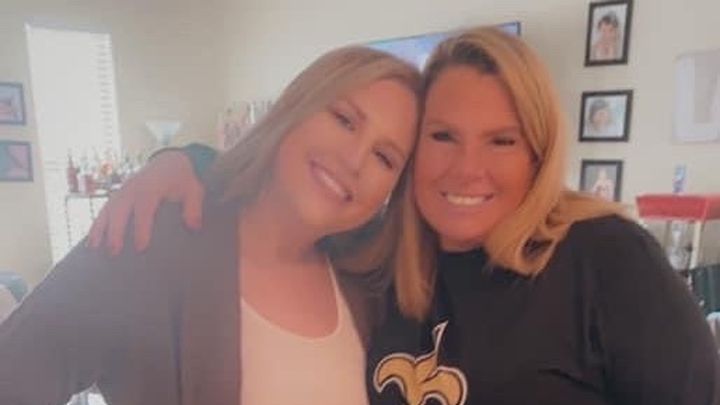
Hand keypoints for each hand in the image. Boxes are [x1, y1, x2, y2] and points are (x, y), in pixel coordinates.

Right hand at [87, 150, 204, 254]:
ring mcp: (122, 191)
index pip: (144, 208)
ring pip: (107, 210)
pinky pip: (104, 210)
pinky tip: (92, 242)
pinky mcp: (117, 195)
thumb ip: (194, 208)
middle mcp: (133, 188)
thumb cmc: (183, 180)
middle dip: (116, 231)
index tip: (141, 247)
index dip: (142, 228)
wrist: (171, 162)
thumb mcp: (194, 190)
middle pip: (120, 209)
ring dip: (100, 228)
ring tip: (95, 249)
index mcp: (152, 187)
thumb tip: (194, 226)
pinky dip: (96, 225)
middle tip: (114, 252)